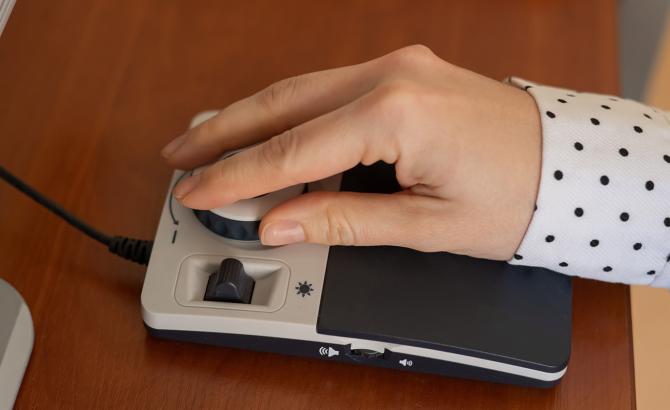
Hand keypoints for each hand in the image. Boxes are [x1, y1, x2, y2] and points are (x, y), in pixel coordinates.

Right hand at [162, 45, 540, 259]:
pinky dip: (290, 113)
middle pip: (284, 103)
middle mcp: (393, 75)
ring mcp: (398, 67)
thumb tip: (279, 225)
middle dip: (224, 131)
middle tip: (178, 155)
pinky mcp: (403, 74)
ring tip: (208, 143)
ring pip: (301, 89)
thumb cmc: (516, 196)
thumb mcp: (426, 225)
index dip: (237, 176)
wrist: (567, 165)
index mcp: (398, 111)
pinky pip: (329, 90)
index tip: (197, 192)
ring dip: (251, 117)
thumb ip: (343, 221)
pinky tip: (266, 130)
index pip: (293, 150)